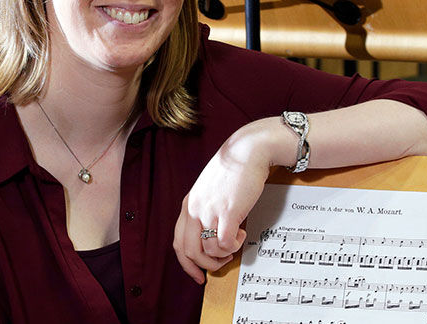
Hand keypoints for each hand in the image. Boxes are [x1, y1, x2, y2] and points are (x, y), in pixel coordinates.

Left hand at [172, 118, 284, 283]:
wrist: (248, 151)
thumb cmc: (233, 169)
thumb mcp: (209, 190)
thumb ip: (205, 209)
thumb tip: (210, 234)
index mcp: (188, 204)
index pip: (178, 243)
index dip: (187, 264)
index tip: (198, 275)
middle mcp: (195, 209)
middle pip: (189, 251)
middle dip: (205, 266)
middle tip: (220, 266)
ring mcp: (210, 211)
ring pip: (207, 251)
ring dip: (222, 256)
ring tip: (233, 244)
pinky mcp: (228, 212)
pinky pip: (224, 243)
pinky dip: (233, 246)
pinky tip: (241, 235)